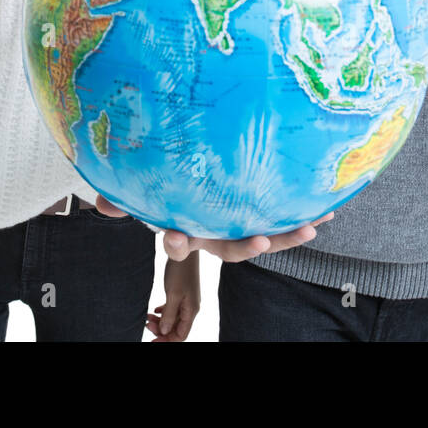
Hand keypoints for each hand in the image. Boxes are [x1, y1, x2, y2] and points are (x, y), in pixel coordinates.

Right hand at [94, 195, 333, 262]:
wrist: (196, 179)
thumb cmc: (169, 185)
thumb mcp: (144, 191)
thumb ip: (123, 198)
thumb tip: (99, 203)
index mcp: (188, 228)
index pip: (179, 242)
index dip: (179, 244)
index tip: (178, 239)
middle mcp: (216, 233)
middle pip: (231, 248)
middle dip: (246, 248)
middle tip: (260, 242)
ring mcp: (240, 225)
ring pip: (264, 238)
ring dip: (288, 236)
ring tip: (310, 228)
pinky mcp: (262, 214)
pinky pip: (284, 218)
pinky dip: (305, 215)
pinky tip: (328, 208)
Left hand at [147, 253, 199, 341]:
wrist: (184, 250)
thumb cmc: (180, 271)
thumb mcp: (173, 294)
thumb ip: (169, 314)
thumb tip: (164, 332)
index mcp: (191, 310)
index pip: (181, 335)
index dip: (167, 341)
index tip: (152, 341)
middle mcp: (190, 308)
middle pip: (176, 328)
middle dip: (161, 331)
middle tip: (146, 324)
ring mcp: (185, 300)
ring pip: (172, 319)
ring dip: (160, 321)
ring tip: (147, 317)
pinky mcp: (180, 293)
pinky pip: (171, 309)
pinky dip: (162, 312)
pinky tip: (154, 310)